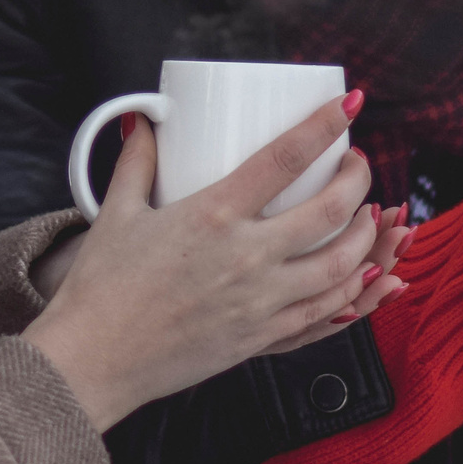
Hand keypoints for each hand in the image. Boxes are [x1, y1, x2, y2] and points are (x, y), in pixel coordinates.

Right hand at [25, 94, 385, 430]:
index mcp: (212, 216)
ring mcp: (260, 303)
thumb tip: (145, 120)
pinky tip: (361, 277)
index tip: (347, 104)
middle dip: (357, 181)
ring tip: (367, 216)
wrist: (95, 359)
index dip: (323, 126)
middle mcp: (246, 259)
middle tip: (357, 165)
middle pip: (328, 212)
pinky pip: (324, 316)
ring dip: (365, 238)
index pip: (283, 159)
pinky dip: (353, 294)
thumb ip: (137, 162)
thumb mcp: (116, 211)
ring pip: (340, 268)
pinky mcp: (261, 339)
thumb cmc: (101, 288)